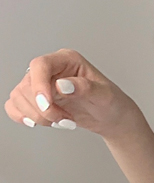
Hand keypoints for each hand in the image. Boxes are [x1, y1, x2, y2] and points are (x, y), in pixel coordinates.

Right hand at [4, 48, 143, 138]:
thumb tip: (61, 85)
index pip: (40, 65)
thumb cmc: (111, 103)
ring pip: (19, 97)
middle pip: (27, 85)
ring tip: (62, 121)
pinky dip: (24, 117)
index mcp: (67, 60)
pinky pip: (14, 105)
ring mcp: (41, 83)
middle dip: (44, 109)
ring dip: (38, 116)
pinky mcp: (35, 99)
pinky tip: (44, 122)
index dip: (39, 86)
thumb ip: (85, 88)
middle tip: (66, 119)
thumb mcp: (105, 95)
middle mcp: (51, 69)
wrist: (111, 117)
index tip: (48, 105)